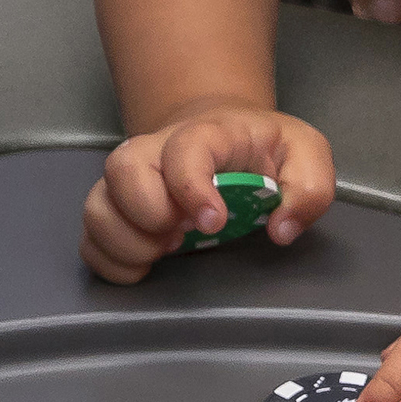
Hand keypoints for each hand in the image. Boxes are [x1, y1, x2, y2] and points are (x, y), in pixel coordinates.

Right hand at [80, 104, 336, 282]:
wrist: (223, 135)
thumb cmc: (263, 149)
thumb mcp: (305, 154)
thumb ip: (309, 187)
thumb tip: (282, 229)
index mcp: (206, 135)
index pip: (184, 150)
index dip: (191, 187)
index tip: (214, 223)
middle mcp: (156, 152)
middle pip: (122, 168)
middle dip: (147, 212)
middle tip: (181, 236)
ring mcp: (130, 182)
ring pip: (97, 204)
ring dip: (125, 240)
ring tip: (164, 251)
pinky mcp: (117, 211)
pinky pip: (91, 237)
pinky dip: (109, 260)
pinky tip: (144, 266)